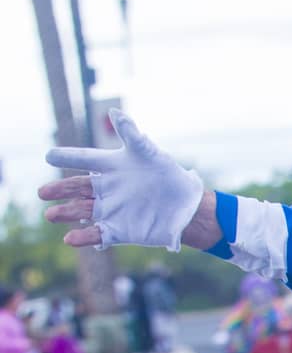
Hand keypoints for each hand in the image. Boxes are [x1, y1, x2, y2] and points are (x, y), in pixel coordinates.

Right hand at [39, 110, 205, 251]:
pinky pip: (98, 233)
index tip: (50, 156)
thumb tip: (115, 112)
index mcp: (112, 166)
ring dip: (66, 213)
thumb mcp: (150, 153)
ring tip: (51, 215)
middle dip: (60, 190)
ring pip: (82, 210)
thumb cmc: (169, 175)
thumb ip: (131, 134)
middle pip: (77, 188)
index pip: (84, 158)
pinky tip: (70, 239)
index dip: (67, 157)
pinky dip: (85, 237)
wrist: (187, 206)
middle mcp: (107, 188)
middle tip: (43, 192)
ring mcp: (111, 209)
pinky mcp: (120, 230)